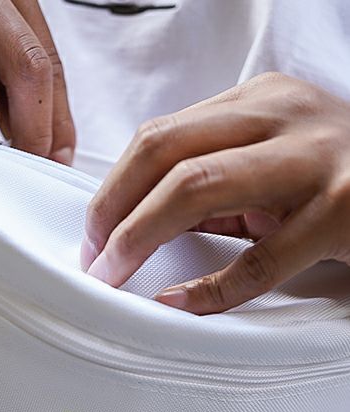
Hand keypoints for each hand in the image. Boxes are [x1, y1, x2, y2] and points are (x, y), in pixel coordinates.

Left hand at [83, 72, 349, 313]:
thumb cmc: (337, 176)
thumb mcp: (271, 164)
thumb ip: (214, 182)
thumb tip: (139, 220)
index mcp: (257, 102)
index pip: (158, 137)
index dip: (112, 187)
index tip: (92, 232)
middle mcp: (280, 118)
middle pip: (164, 153)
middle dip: (112, 210)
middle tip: (93, 257)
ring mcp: (313, 161)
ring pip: (197, 187)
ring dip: (139, 236)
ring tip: (114, 274)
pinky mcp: (340, 211)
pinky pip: (259, 258)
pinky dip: (209, 288)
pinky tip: (178, 303)